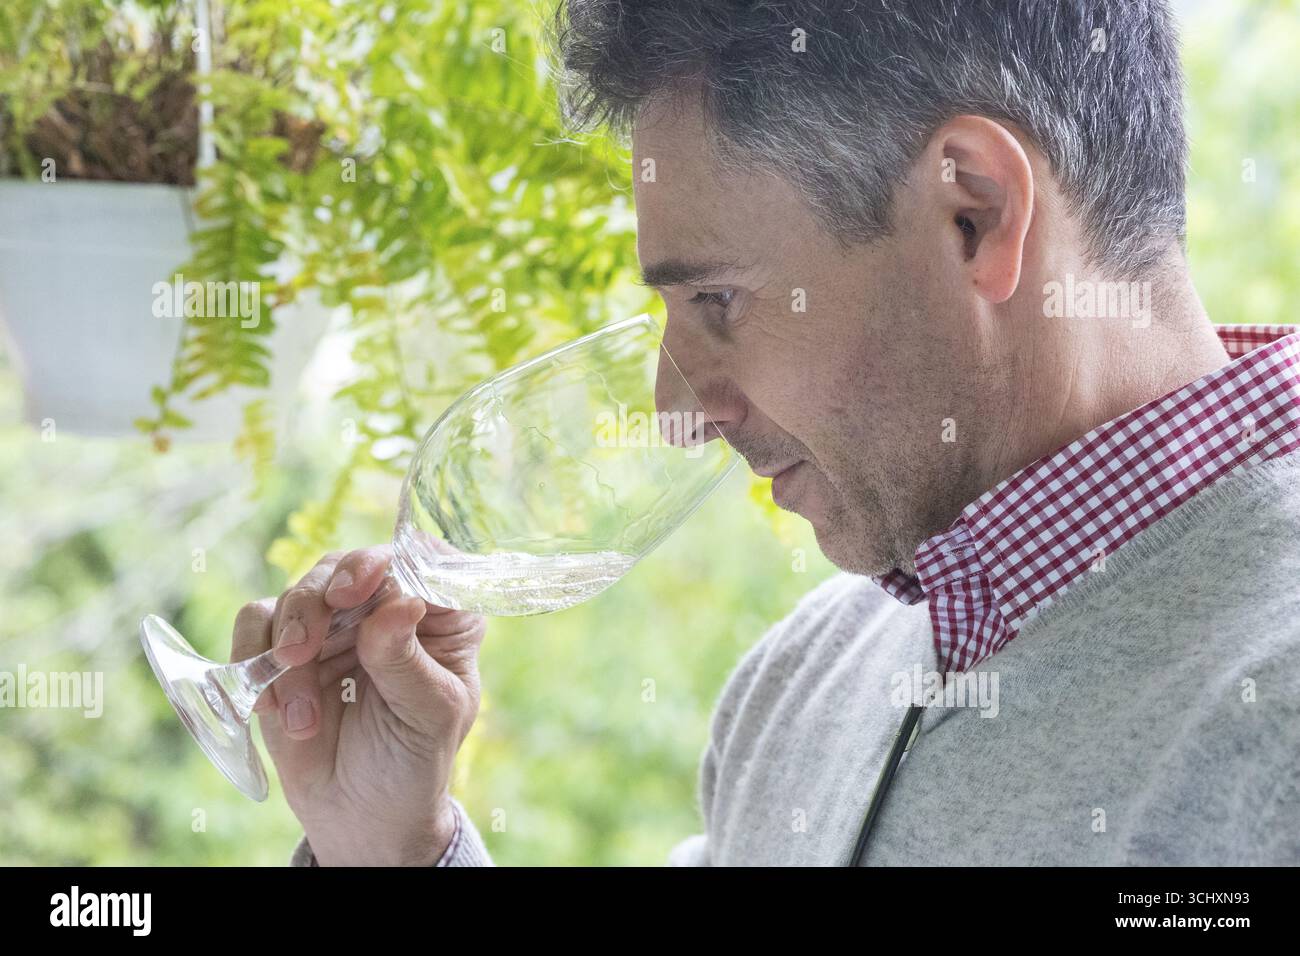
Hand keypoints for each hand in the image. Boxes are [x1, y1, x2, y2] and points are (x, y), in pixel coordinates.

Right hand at [230, 544, 486, 865]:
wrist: (361, 814)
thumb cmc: (412, 761)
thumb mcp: (427, 715)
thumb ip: (407, 660)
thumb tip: (401, 603)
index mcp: (442, 613)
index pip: (420, 560)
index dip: (388, 563)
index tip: (361, 588)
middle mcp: (387, 605)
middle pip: (347, 567)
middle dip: (317, 604)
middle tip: (301, 652)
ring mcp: (335, 622)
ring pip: (298, 592)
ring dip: (288, 648)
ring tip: (300, 716)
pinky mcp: (285, 644)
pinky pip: (257, 622)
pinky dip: (254, 660)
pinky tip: (275, 711)